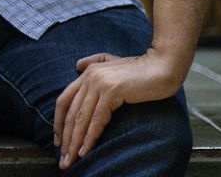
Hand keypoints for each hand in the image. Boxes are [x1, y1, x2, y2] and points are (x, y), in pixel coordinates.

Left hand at [53, 49, 185, 169]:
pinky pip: (97, 119)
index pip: (64, 100)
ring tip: (70, 159)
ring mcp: (98, 83)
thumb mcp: (113, 62)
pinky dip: (89, 137)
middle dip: (65, 138)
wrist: (162, 66)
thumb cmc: (141, 69)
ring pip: (81, 118)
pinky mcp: (111, 91)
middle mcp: (89, 77)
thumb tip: (77, 65)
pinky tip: (85, 151)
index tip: (58, 140)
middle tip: (62, 158)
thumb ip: (95, 62)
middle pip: (70, 113)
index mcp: (87, 73)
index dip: (58, 121)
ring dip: (74, 142)